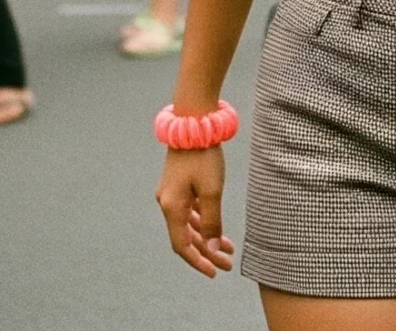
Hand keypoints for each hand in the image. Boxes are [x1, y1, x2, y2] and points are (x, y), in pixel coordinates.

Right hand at [155, 146, 236, 276]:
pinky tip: (217, 228)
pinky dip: (203, 222)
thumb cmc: (203, 156)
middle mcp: (167, 203)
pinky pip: (190, 211)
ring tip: (228, 249)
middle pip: (186, 237)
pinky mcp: (179, 185)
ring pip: (189, 225)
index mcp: (171, 207)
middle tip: (227, 264)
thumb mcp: (212, 191)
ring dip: (207, 238)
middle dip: (207, 252)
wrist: (194, 123)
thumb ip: (211, 222)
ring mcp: (172, 194)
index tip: (215, 272)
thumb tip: (211, 249)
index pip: (182, 245)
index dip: (198, 261)